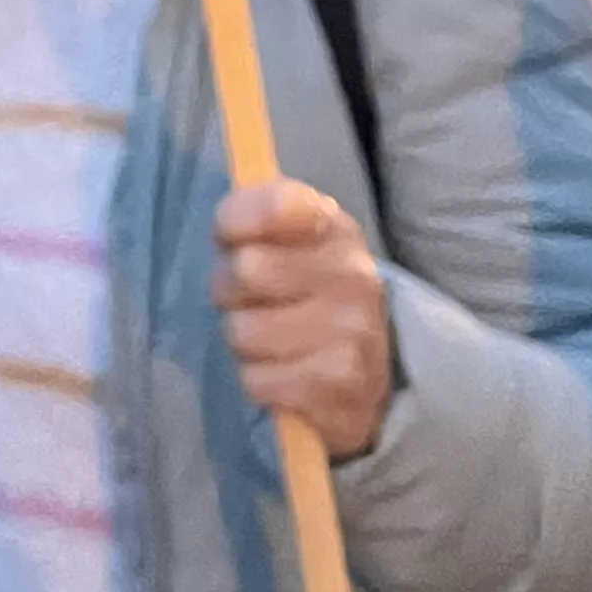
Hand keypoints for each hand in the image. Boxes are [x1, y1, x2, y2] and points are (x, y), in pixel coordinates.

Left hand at [211, 176, 392, 458]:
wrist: (361, 369)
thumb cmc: (300, 292)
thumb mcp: (281, 240)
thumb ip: (250, 215)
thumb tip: (231, 229)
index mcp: (334, 227)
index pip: (274, 204)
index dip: (237, 224)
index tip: (234, 240)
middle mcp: (354, 273)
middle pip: (244, 270)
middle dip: (230, 291)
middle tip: (251, 301)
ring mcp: (354, 331)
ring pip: (244, 331)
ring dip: (243, 343)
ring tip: (270, 340)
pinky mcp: (344, 387)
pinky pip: (258, 380)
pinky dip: (258, 382)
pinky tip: (284, 375)